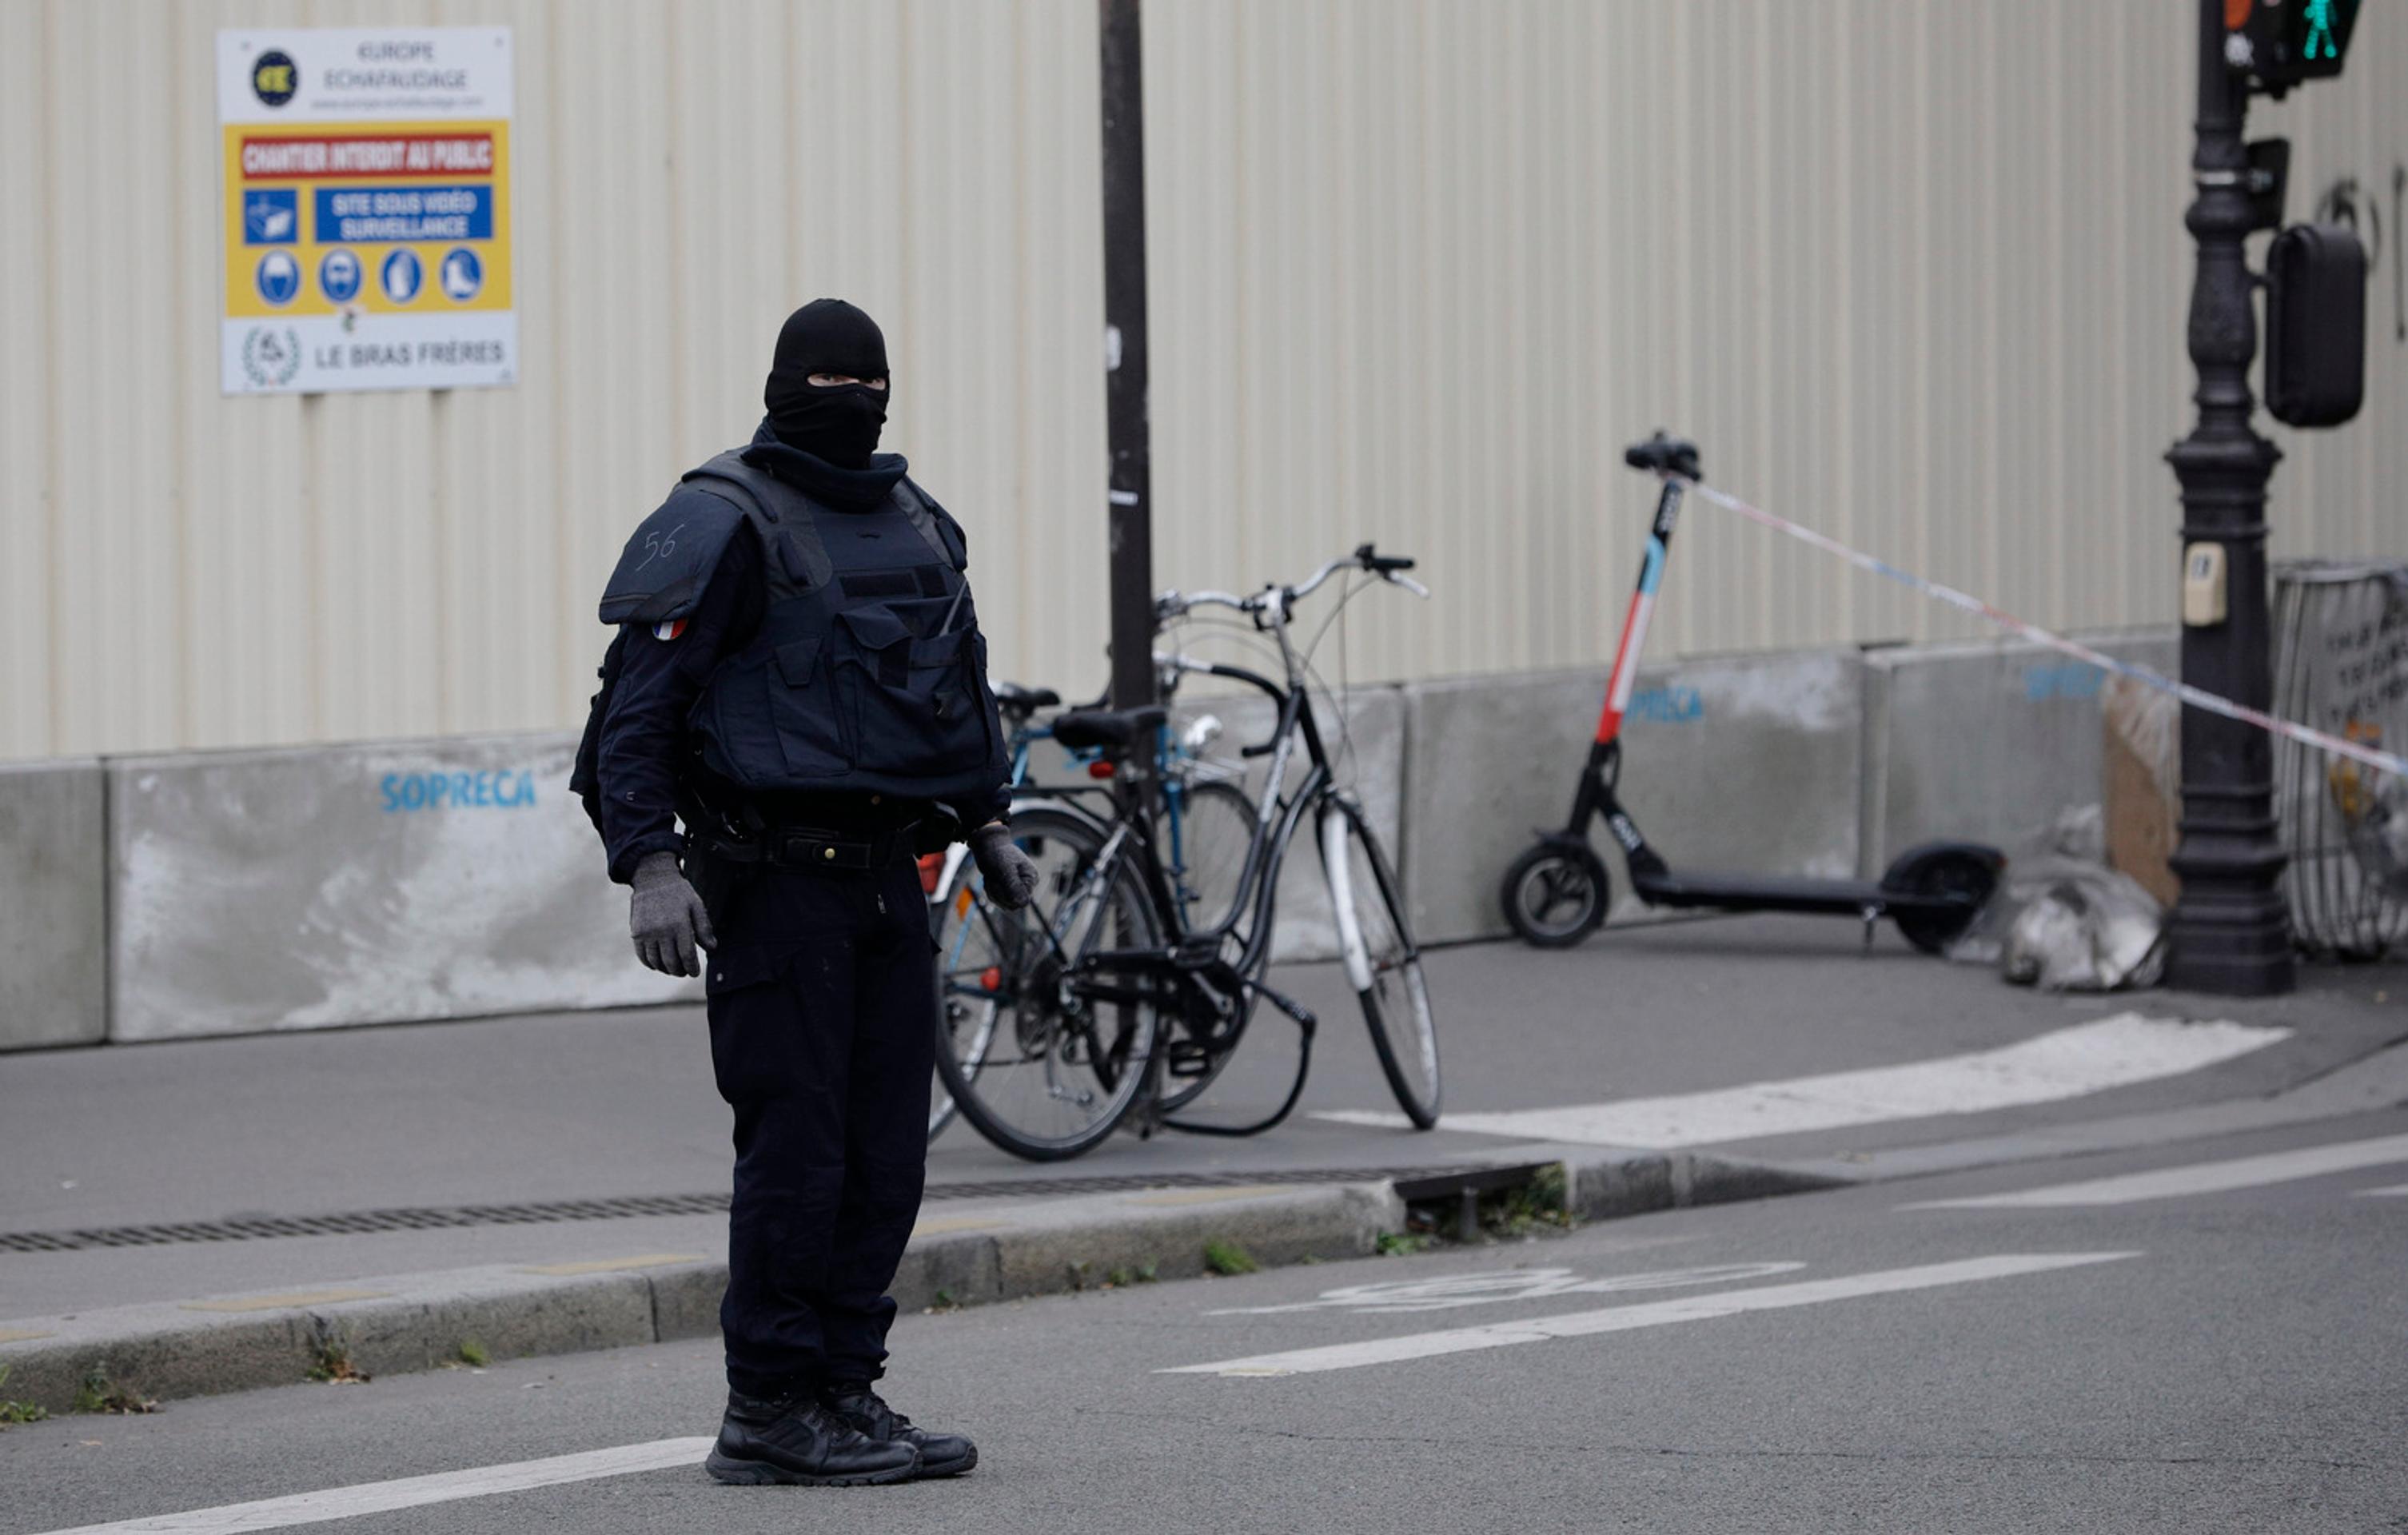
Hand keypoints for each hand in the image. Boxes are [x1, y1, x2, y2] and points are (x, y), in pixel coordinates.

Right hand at [630, 851, 715, 976]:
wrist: (653, 879)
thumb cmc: (679, 893)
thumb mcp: (696, 906)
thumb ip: (704, 928)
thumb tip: (712, 948)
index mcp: (679, 924)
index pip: (687, 955)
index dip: (692, 967)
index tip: (695, 973)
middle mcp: (661, 930)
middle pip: (671, 962)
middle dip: (680, 971)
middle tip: (685, 972)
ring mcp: (647, 933)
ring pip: (656, 962)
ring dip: (665, 970)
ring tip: (673, 969)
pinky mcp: (636, 933)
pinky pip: (642, 956)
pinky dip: (650, 964)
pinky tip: (658, 964)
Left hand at [970, 822, 1039, 911]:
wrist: (988, 846)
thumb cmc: (997, 854)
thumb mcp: (1004, 869)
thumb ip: (1014, 886)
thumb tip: (1023, 903)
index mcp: (1031, 878)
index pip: (1022, 901)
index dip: (1007, 895)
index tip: (998, 880)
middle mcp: (1027, 885)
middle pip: (1013, 905)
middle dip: (998, 893)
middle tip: (993, 878)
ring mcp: (1018, 889)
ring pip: (1005, 904)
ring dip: (993, 892)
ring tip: (991, 877)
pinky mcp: (1009, 891)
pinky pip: (999, 901)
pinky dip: (991, 892)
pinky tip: (991, 880)